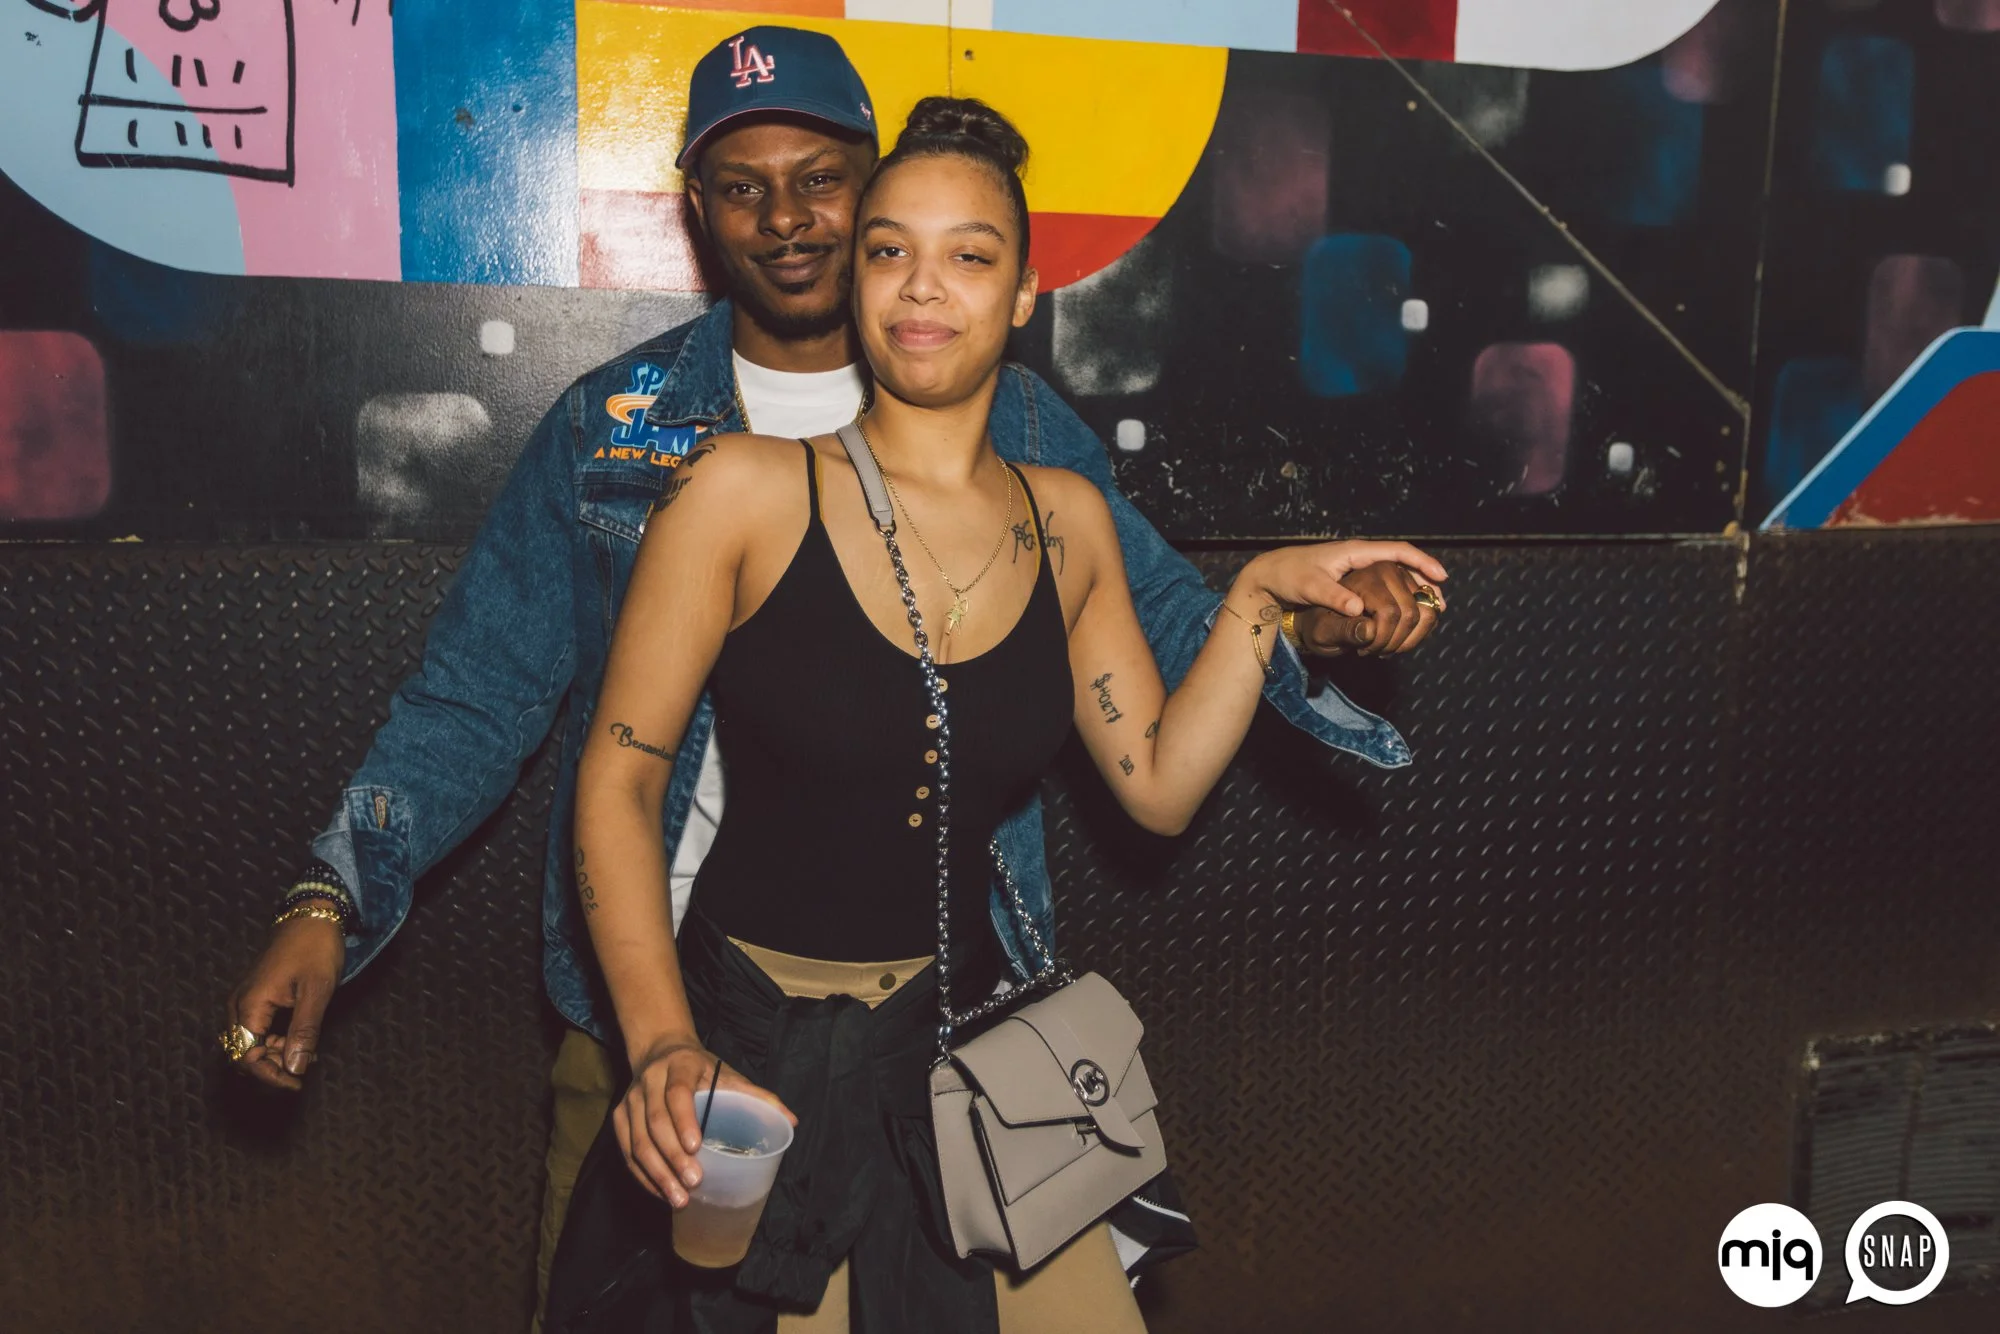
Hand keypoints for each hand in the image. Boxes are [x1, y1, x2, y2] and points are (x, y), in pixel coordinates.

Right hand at [226, 915, 345, 1090]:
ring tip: (307, 1054)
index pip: (245, 1057)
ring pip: (249, 1043)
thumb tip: (294, 1069)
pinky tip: (300, 1041)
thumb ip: (304, 1032)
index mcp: (249, 1005)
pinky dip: (275, 1041)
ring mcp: (245, 1001)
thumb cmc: (315, 949)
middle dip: (272, 1067)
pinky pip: (257, 1030)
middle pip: (243, 1053)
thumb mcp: (316, 992)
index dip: (269, 1075)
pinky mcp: (255, 997)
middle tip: (305, 1068)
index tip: (296, 1083)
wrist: (312, 915)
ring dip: (274, 1055)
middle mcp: (239, 1006)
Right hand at [615, 1038, 796, 1207]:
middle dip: (673, 1157)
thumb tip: (791, 1122)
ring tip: (678, 1198)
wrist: (661, 1051)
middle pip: (655, 1122)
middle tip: (693, 1183)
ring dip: (656, 1173)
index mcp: (680, 1065)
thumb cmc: (702, 1070)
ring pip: (637, 1141)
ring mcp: (631, 1100)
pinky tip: (660, 1192)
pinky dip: (643, 1175)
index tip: (696, 1147)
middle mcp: (649, 1080)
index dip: (684, 1121)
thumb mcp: (730, 1075)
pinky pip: (626, 1152)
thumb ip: (759, 1097)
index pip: (678, 1093)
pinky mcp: (619, 1117)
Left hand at [1237, 542, 1446, 645]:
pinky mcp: (1352, 581)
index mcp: (1355, 552)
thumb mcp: (1310, 586)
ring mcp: (1357, 569)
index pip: (1397, 551)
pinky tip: (1404, 612)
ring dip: (1413, 590)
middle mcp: (1360, 557)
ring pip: (1394, 576)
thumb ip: (1334, 596)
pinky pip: (1383, 586)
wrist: (1270, 576)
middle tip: (1441, 600)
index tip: (1441, 576)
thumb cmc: (1289, 576)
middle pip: (1402, 564)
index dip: (1421, 562)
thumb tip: (1358, 608)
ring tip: (1431, 608)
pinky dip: (1397, 597)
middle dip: (1424, 580)